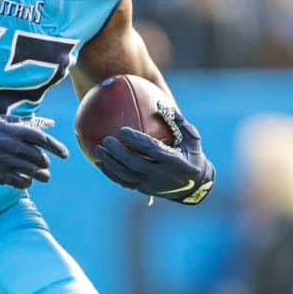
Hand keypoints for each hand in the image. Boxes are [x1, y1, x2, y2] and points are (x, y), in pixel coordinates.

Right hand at [0, 115, 67, 187]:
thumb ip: (22, 122)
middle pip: (39, 158)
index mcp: (13, 130)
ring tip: (43, 177)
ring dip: (40, 176)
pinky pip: (19, 182)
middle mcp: (11, 145)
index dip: (56, 147)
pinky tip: (26, 182)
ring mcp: (5, 161)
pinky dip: (26, 183)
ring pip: (32, 172)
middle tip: (46, 166)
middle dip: (45, 163)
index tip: (65, 155)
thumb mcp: (0, 120)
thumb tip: (44, 124)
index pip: (42, 139)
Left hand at [93, 107, 214, 203]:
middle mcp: (161, 175)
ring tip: (98, 149)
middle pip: (135, 165)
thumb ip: (177, 121)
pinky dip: (111, 173)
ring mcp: (152, 185)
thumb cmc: (192, 154)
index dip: (136, 140)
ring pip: (126, 176)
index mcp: (174, 161)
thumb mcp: (192, 138)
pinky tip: (100, 163)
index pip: (151, 150)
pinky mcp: (144, 190)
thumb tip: (160, 103)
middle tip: (106, 140)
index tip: (122, 130)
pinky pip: (124, 182)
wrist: (195, 185)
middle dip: (119, 153)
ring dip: (111, 164)